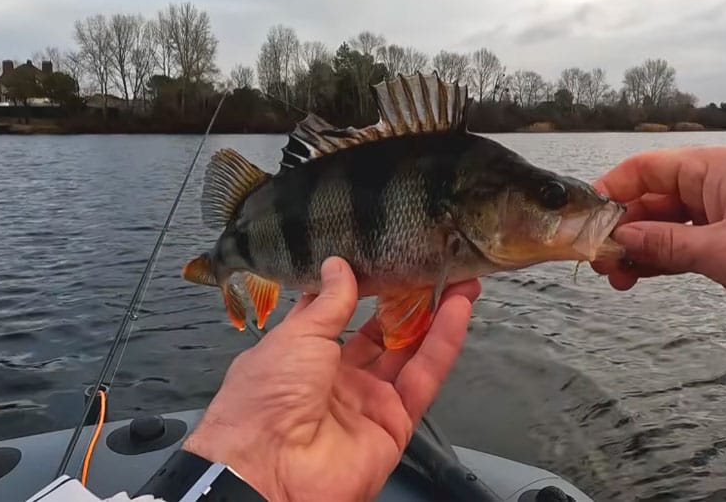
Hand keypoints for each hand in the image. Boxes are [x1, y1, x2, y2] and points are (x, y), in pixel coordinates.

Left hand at [182, 257, 480, 501]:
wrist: (269, 468)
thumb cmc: (265, 398)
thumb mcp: (296, 336)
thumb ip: (329, 302)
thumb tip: (339, 266)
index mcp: (301, 356)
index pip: (337, 314)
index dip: (361, 287)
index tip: (385, 257)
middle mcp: (335, 378)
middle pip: (381, 333)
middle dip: (406, 301)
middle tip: (432, 267)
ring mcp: (367, 402)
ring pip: (409, 352)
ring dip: (434, 316)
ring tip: (460, 280)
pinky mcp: (395, 424)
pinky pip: (423, 378)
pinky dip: (443, 344)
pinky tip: (458, 310)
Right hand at [590, 145, 725, 325]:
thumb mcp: (725, 253)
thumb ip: (665, 244)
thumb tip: (618, 240)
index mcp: (715, 168)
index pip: (644, 169)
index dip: (609, 194)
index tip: (584, 226)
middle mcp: (718, 181)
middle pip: (651, 197)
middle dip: (622, 228)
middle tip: (600, 265)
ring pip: (667, 221)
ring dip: (641, 246)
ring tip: (618, 279)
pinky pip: (688, 238)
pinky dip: (665, 255)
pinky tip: (644, 275)